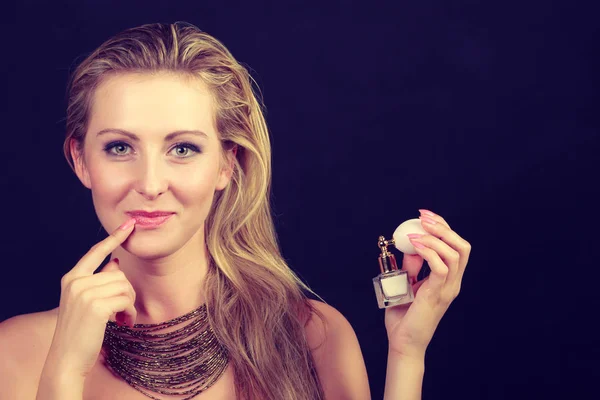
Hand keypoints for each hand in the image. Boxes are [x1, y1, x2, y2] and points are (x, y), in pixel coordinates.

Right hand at [44, 218, 137, 380]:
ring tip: (122, 319)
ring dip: (129, 304)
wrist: (67, 359)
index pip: (96, 252)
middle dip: (127, 293)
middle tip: (124, 312)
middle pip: (119, 274)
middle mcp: (76, 282)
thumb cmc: (80, 331)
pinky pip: (126, 300)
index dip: (114, 238)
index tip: (129, 225)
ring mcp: (85, 293)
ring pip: (125, 286)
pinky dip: (129, 313)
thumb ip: (98, 281)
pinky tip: (123, 324)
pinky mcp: (96, 306)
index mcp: (71, 278)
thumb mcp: (85, 302)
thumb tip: (115, 263)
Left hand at [384, 209, 470, 358]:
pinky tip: (415, 245)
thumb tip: (410, 245)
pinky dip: (428, 252)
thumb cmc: (404, 316)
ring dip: (434, 238)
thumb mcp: (407, 284)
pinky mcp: (437, 295)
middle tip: (423, 217)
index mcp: (449, 279)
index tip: (425, 215)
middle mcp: (453, 282)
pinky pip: (440, 267)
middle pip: (462, 247)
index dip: (444, 227)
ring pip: (455, 254)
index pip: (456, 246)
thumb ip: (412, 266)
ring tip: (415, 233)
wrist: (403, 342)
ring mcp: (447, 289)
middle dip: (444, 227)